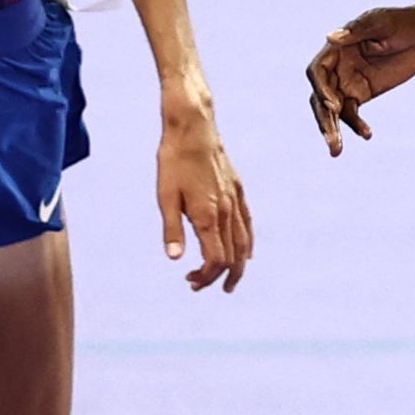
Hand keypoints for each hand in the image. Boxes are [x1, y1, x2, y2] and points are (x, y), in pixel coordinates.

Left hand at [157, 110, 252, 291]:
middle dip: (219, 277)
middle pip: (232, 256)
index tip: (189, 280)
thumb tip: (174, 258)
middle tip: (200, 286)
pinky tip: (245, 253)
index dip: (206, 276)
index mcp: (208, 216)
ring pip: (244, 243)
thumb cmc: (174, 161)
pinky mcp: (238, 190)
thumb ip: (172, 229)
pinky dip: (248, 244)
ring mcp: (235, 200)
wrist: (193, 128)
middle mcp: (226, 212)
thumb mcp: (165, 196)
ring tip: (228, 281)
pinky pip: (248, 224)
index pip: (215, 259)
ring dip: (237, 266)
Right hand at [305, 6, 414, 154]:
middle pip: (320, 96)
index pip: (317, 72)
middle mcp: (337, 67)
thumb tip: (330, 37)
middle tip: (332, 139)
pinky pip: (352, 114)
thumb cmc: (401, 22)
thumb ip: (357, 31)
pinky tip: (367, 135)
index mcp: (336, 49)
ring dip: (333, 130)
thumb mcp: (380, 23)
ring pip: (332, 111)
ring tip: (336, 151)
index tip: (333, 106)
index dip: (320, 89)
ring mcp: (347, 82)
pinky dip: (356, 126)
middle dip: (324, 119)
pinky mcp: (361, 94)